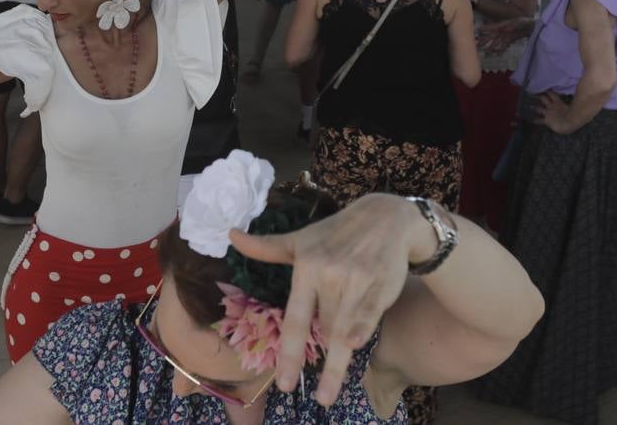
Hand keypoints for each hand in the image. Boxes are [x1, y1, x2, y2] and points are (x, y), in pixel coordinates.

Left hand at [229, 193, 417, 405]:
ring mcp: (356, 282)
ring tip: (328, 393)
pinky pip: (370, 314)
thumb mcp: (301, 239)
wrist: (385, 218)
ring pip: (345, 330)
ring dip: (339, 359)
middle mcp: (330, 277)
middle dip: (323, 362)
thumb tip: (231, 235)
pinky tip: (356, 344)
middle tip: (319, 399)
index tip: (285, 384)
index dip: (289, 354)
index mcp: (307, 269)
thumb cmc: (336, 233)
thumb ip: (267, 248)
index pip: (295, 320)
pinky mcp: (381, 286)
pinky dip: (363, 327)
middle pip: (323, 331)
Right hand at [479, 17, 534, 52]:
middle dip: (485, 39)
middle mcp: (503, 30)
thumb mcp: (519, 22)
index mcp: (503, 25)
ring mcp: (507, 35)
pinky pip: (505, 44)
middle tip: (478, 44)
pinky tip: (499, 53)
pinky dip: (502, 48)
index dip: (485, 28)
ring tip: (487, 51)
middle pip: (492, 35)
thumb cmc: (526, 22)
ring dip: (492, 46)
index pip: (492, 27)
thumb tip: (505, 30)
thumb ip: (512, 26)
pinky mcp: (511, 39)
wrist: (533, 27)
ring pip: (497, 41)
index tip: (477, 30)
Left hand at [532, 92, 579, 134]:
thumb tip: (581, 95)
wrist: (571, 121)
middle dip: (539, 97)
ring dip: (534, 107)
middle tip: (534, 95)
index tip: (544, 90)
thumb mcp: (575, 107)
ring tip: (529, 106)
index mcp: (559, 103)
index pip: (552, 95)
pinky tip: (531, 120)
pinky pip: (539, 120)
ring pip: (539, 108)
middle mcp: (552, 107)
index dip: (548, 92)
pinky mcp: (546, 120)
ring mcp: (548, 113)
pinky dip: (535, 120)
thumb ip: (575, 101)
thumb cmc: (575, 114)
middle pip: (544, 99)